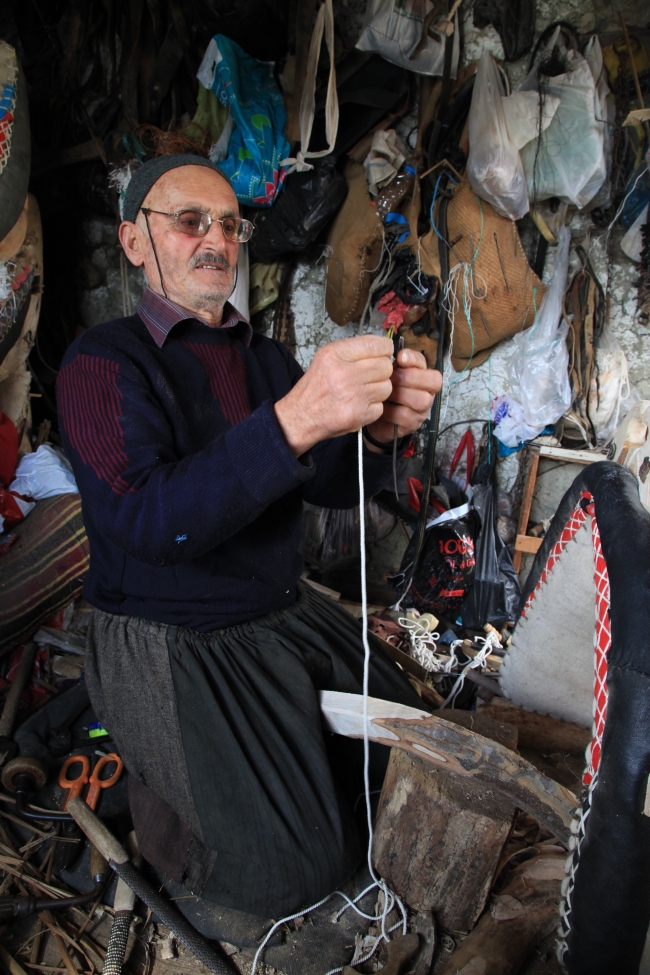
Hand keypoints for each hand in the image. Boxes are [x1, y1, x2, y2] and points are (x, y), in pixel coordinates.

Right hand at [274, 335, 394, 456]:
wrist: (301, 416)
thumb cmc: (316, 387)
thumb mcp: (326, 358)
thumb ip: (354, 350)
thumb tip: (384, 349)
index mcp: (335, 354)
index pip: (376, 344)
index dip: (385, 349)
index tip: (384, 353)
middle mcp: (344, 373)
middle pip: (385, 366)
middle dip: (382, 371)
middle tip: (370, 376)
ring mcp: (353, 395)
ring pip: (386, 387)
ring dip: (378, 390)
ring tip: (362, 392)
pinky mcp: (358, 414)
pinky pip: (381, 406)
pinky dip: (373, 408)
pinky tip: (359, 405)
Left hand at [364, 348, 441, 446]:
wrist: (373, 414)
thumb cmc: (384, 390)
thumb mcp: (389, 373)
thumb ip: (396, 363)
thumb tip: (399, 354)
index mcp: (424, 378)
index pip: (431, 367)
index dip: (416, 361)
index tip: (400, 358)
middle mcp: (427, 394)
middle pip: (432, 383)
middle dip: (409, 377)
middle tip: (391, 377)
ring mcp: (422, 411)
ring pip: (422, 400)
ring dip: (401, 394)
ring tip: (386, 393)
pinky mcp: (411, 425)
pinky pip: (406, 416)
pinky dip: (391, 410)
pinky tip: (382, 407)